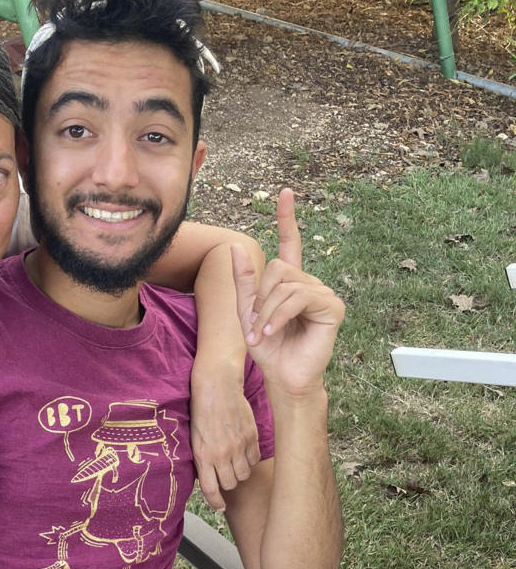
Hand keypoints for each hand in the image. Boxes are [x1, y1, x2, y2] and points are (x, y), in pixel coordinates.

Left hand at [189, 364, 260, 510]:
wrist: (217, 386)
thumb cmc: (201, 410)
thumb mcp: (194, 437)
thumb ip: (202, 458)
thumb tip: (208, 477)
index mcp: (203, 455)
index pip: (211, 489)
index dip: (215, 502)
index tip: (219, 507)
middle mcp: (221, 454)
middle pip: (230, 484)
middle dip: (228, 482)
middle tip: (225, 472)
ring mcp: (238, 446)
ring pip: (244, 474)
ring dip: (240, 472)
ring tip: (234, 461)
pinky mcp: (251, 437)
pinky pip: (254, 459)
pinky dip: (250, 459)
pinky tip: (243, 450)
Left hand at [231, 190, 344, 397]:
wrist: (283, 376)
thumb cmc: (268, 347)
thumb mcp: (247, 312)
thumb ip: (244, 281)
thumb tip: (236, 246)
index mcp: (290, 282)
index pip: (290, 243)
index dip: (287, 218)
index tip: (285, 192)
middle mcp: (309, 283)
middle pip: (278, 267)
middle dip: (261, 297)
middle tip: (257, 324)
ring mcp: (323, 294)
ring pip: (286, 284)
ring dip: (267, 311)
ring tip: (263, 333)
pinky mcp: (333, 308)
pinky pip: (299, 298)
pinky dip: (280, 316)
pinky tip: (273, 332)